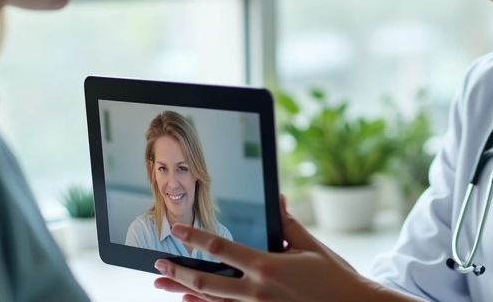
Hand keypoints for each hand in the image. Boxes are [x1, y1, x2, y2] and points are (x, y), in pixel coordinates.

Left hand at [152, 195, 395, 301]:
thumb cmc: (335, 277)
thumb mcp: (310, 246)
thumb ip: (288, 224)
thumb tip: (278, 200)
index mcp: (267, 266)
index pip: (221, 250)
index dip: (195, 238)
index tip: (176, 230)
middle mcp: (257, 291)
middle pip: (207, 283)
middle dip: (179, 272)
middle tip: (158, 265)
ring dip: (186, 293)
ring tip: (164, 285)